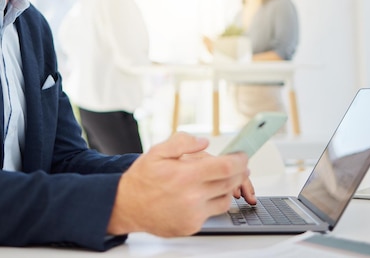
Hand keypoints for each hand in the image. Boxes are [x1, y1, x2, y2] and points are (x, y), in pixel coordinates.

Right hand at [107, 132, 252, 236]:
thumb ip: (182, 142)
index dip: (239, 160)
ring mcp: (193, 214)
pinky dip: (213, 202)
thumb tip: (204, 142)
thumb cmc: (142, 179)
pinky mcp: (192, 226)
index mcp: (186, 175)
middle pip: (230, 183)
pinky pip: (212, 213)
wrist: (127, 206)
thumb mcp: (157, 151)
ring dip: (229, 188)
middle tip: (239, 165)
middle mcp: (192, 196)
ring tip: (223, 179)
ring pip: (225, 199)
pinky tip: (206, 194)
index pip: (226, 167)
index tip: (242, 156)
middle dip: (239, 172)